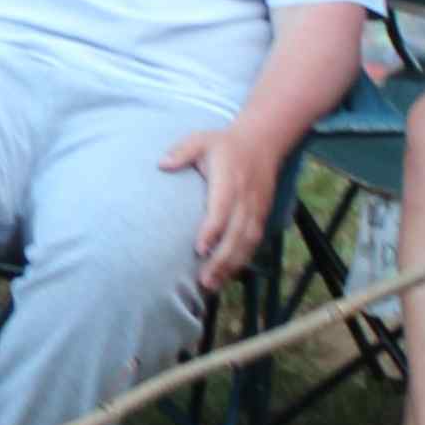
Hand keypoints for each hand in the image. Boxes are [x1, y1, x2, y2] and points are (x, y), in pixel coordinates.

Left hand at [160, 117, 277, 290]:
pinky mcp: (262, 215)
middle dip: (222, 258)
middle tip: (204, 280)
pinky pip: (255, 241)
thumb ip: (182, 152)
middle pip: (237, 232)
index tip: (199, 249)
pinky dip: (242, 260)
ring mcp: (256, 208)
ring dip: (232, 265)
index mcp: (230, 179)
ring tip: (212, 285)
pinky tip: (227, 276)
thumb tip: (161, 164)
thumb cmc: (224, 144)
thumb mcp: (201, 140)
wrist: (263, 141)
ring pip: (248, 241)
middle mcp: (246, 197)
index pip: (222, 208)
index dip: (212, 230)